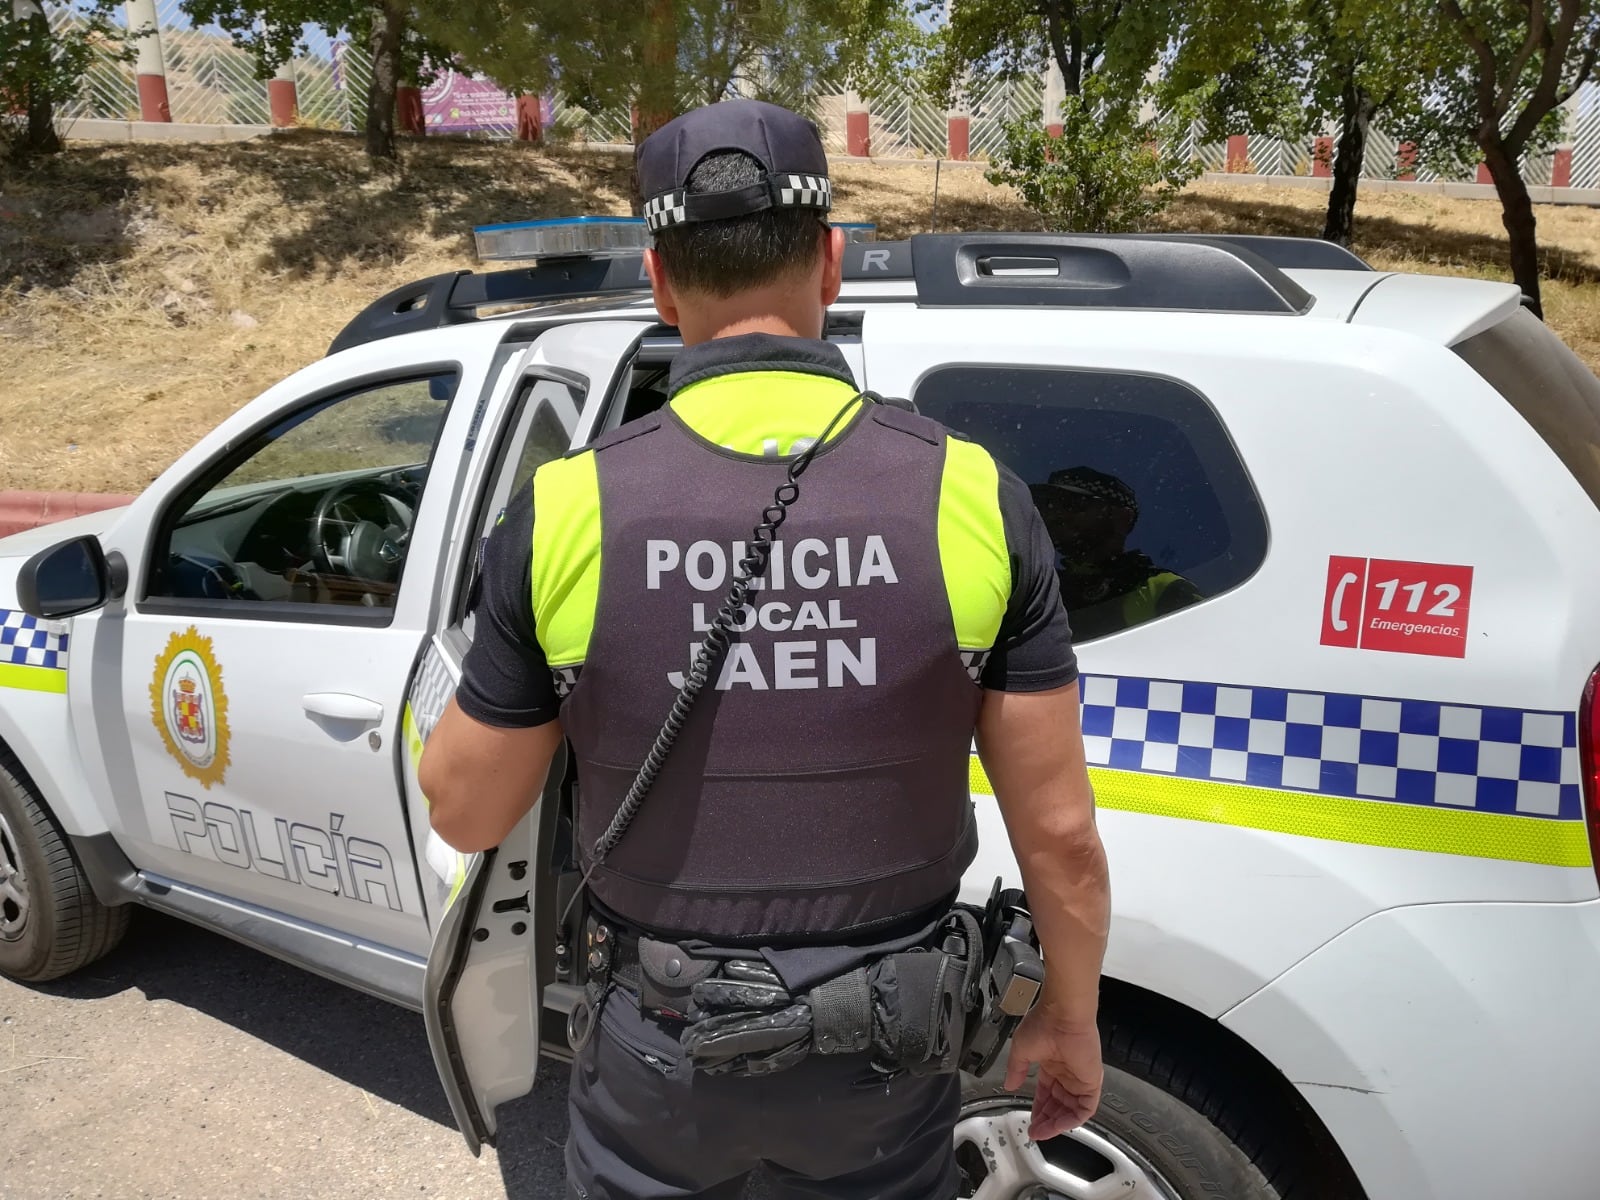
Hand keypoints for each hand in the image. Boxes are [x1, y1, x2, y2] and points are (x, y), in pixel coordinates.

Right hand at [1004, 1003, 1103, 1139]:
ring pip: (1071, 1110)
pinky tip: (1058, 1126)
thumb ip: (1016, 1070)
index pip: (1046, 1093)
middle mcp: (1067, 1072)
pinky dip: (1072, 1120)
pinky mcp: (1091, 1082)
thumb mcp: (1021, 1050)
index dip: (1037, 1108)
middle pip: (1058, 1105)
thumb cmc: (1044, 1023)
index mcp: (1052, 1063)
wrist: (1063, 1014)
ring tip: (1043, 1132)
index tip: (1029, 1120)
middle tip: (1035, 1131)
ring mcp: (1080, 1078)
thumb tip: (1009, 1084)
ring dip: (1057, 1123)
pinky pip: (1085, 1108)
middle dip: (1046, 1120)